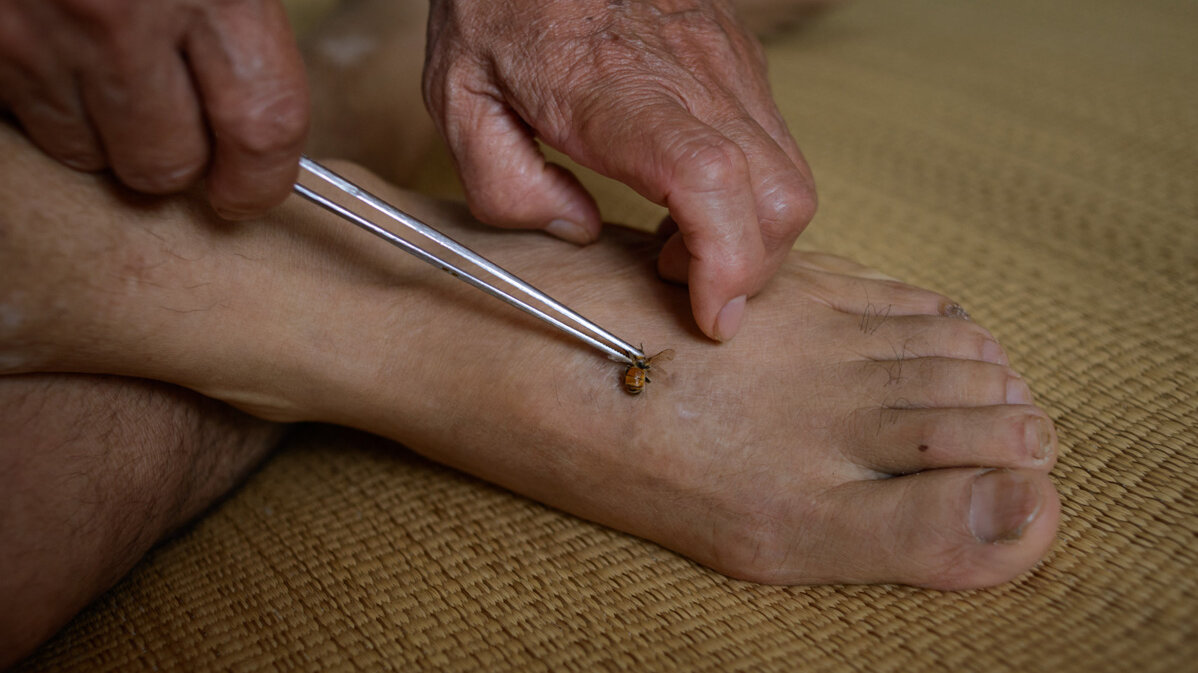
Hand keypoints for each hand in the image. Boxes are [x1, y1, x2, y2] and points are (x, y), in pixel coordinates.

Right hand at [0, 0, 308, 216]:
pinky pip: (20, 115)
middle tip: (171, 117)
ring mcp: (35, 33)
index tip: (249, 190)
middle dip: (176, 159)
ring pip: (83, 153)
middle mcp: (119, 17)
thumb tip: (255, 126)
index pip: (262, 131)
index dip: (261, 179)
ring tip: (103, 69)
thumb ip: (236, 28)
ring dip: (100, 132)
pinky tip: (52, 52)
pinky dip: (38, 100)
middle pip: (166, 164)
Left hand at [424, 0, 816, 340]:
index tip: (710, 312)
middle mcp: (692, 76)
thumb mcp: (459, 98)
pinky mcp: (739, 55)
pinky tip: (687, 193)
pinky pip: (775, 142)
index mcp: (617, 93)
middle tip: (682, 282)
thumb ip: (505, 186)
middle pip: (778, 197)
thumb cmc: (502, 2)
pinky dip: (750, 193)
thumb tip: (576, 230)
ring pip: (790, 175)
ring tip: (680, 240)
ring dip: (752, 233)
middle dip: (748, 268)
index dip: (728, 261)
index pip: (708, 179)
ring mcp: (726, 62)